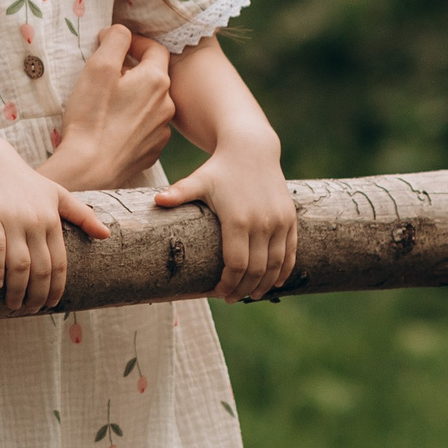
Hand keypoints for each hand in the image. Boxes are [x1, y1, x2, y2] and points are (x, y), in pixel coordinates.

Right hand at [0, 147, 108, 313]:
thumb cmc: (24, 182)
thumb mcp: (57, 194)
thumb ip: (82, 215)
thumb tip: (107, 235)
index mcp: (53, 220)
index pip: (60, 263)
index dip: (56, 288)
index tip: (50, 305)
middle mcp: (36, 221)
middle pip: (41, 269)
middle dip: (37, 295)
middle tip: (30, 309)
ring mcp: (12, 219)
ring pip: (20, 264)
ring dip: (17, 290)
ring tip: (13, 303)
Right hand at [41, 26, 173, 190]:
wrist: (91, 168)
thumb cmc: (92, 116)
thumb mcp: (98, 67)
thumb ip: (115, 40)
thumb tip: (121, 31)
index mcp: (156, 80)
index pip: (154, 48)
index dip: (135, 41)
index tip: (115, 44)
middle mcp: (167, 104)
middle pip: (153, 75)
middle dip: (133, 70)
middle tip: (106, 74)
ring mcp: (162, 130)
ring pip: (150, 102)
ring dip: (134, 97)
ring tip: (108, 103)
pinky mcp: (153, 150)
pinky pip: (146, 126)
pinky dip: (134, 120)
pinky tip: (113, 126)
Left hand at [154, 138, 296, 300]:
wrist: (252, 149)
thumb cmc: (219, 169)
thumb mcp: (199, 180)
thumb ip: (179, 193)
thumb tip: (156, 201)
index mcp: (238, 220)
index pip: (236, 265)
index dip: (228, 284)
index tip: (217, 294)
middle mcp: (262, 223)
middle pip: (256, 270)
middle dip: (243, 290)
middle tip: (231, 299)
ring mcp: (279, 222)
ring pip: (276, 265)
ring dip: (264, 285)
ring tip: (250, 295)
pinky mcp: (290, 219)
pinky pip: (291, 252)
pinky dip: (284, 271)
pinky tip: (274, 283)